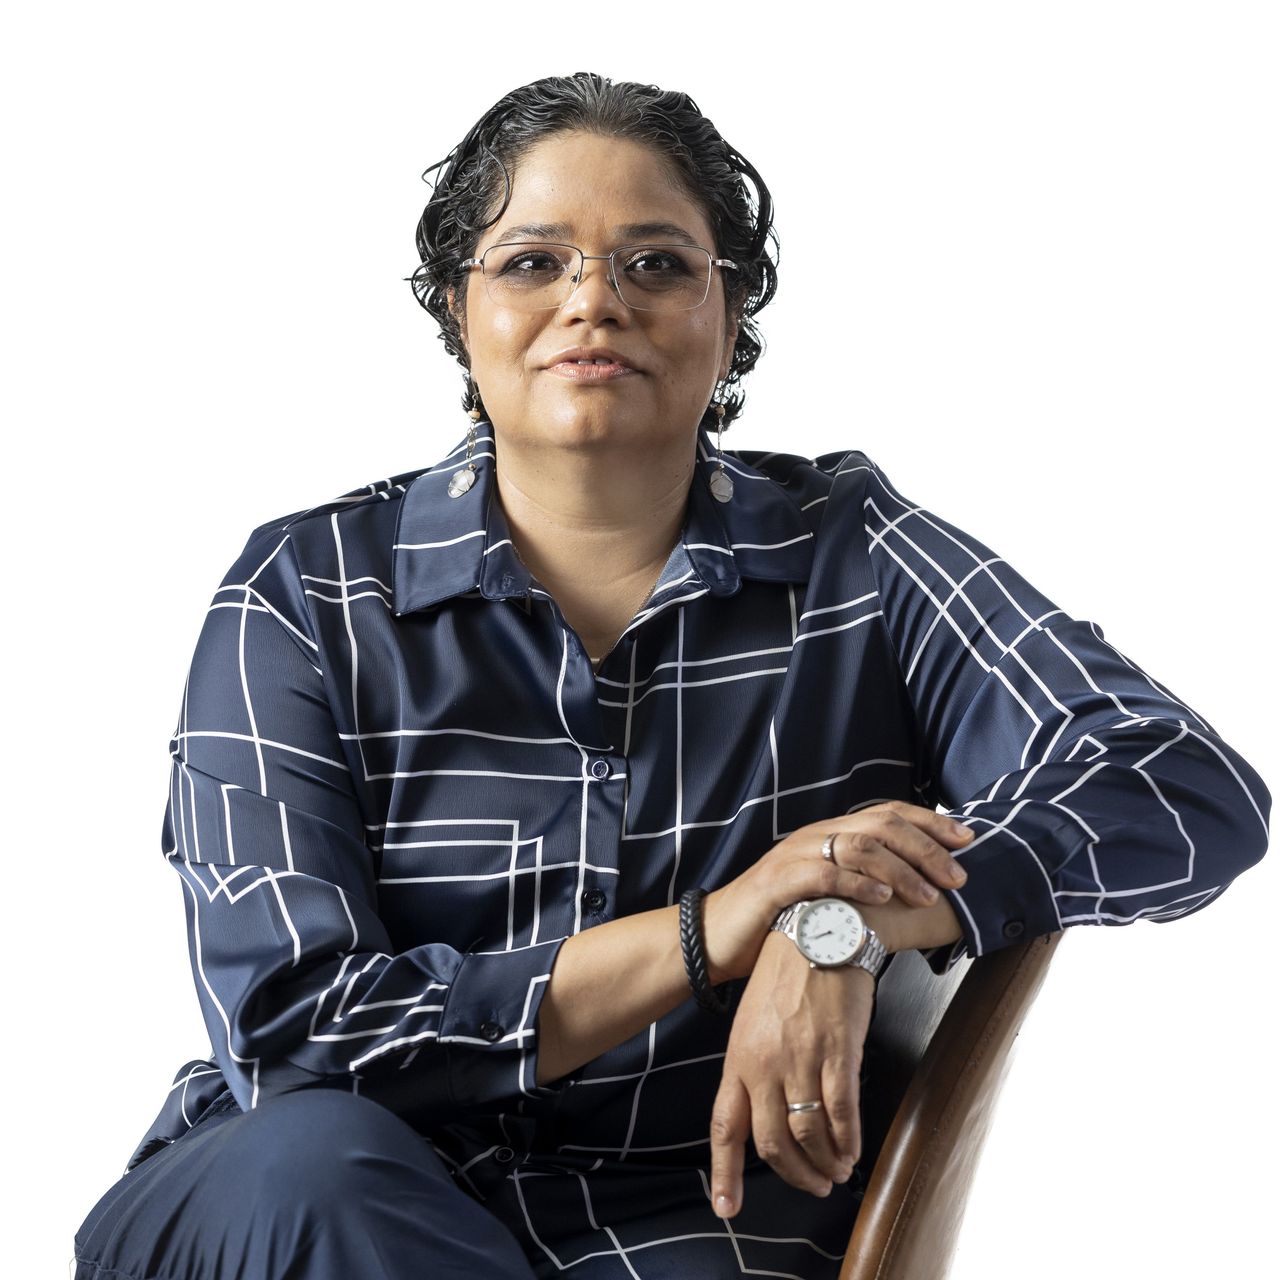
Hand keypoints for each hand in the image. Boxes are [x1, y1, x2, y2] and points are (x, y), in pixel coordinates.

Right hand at [701, 801, 973, 984]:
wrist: (718, 936)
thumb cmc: (777, 919)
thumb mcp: (826, 896)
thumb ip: (859, 884)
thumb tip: (913, 891)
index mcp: (829, 835)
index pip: (887, 813)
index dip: (929, 822)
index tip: (967, 839)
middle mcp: (815, 836)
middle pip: (880, 825)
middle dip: (926, 848)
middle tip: (957, 876)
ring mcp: (794, 856)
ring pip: (857, 845)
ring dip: (900, 869)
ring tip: (927, 894)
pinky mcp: (777, 882)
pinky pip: (823, 874)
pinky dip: (857, 883)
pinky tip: (882, 896)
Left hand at [709, 930, 875, 1218]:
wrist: (818, 931)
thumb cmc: (786, 973)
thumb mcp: (753, 1019)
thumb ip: (754, 1065)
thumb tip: (762, 1110)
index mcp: (739, 1058)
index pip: (726, 1127)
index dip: (726, 1172)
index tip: (727, 1207)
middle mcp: (764, 1065)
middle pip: (772, 1143)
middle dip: (793, 1175)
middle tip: (813, 1186)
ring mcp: (801, 1060)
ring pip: (809, 1135)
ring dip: (824, 1163)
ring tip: (836, 1170)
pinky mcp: (837, 1053)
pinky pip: (842, 1113)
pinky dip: (848, 1141)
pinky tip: (853, 1150)